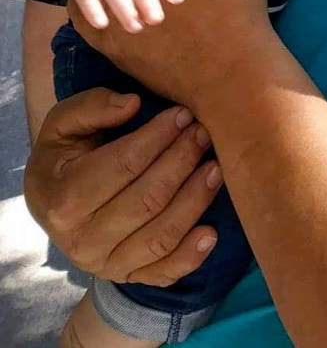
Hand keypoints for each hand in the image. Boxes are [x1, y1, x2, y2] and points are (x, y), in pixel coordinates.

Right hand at [24, 88, 222, 284]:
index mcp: (63, 198)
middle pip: (147, 199)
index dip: (158, 137)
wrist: (55, 203)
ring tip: (216, 167)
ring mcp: (106, 264)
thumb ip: (91, 107)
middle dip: (182, 161)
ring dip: (195, 200)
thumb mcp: (63, 124)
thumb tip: (131, 103)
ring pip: (161, 235)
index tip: (183, 113)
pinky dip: (191, 256)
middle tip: (204, 133)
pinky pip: (164, 273)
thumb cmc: (66, 156)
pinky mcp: (128, 277)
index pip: (124, 164)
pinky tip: (212, 232)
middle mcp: (82, 239)